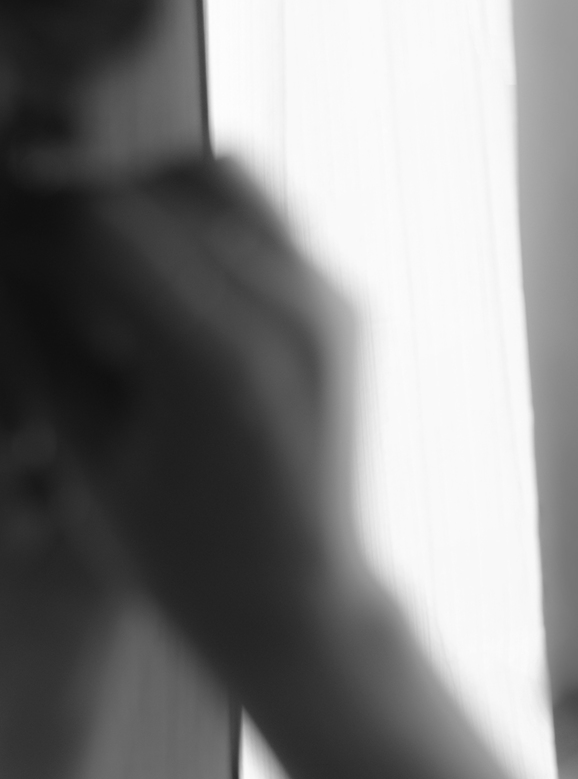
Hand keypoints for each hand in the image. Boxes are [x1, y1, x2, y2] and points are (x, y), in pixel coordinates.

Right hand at [0, 155, 361, 692]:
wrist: (300, 601)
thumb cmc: (178, 553)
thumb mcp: (86, 446)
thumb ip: (40, 329)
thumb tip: (5, 240)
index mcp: (215, 353)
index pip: (98, 218)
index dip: (30, 205)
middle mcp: (287, 310)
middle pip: (155, 181)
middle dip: (78, 185)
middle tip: (25, 215)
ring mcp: (327, 301)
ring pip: (213, 177)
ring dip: (139, 182)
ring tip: (82, 224)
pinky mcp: (343, 302)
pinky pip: (260, 217)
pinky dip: (195, 209)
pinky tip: (147, 245)